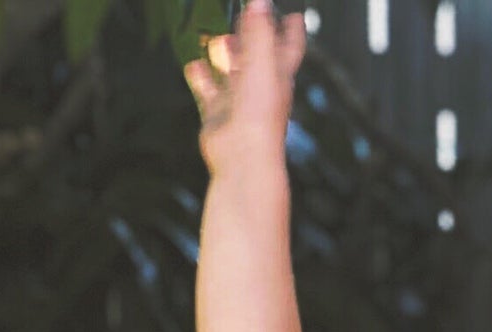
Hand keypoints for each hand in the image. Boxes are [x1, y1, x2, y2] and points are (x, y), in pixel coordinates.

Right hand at [183, 0, 306, 179]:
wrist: (242, 156)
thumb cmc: (260, 114)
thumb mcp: (262, 62)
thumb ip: (260, 30)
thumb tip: (261, 1)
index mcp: (279, 75)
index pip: (290, 46)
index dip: (292, 29)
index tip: (295, 16)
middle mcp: (261, 87)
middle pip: (259, 55)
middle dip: (254, 35)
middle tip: (247, 17)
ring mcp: (239, 100)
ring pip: (233, 69)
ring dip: (226, 53)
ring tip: (219, 38)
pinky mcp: (219, 113)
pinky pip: (208, 89)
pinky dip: (201, 77)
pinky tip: (196, 66)